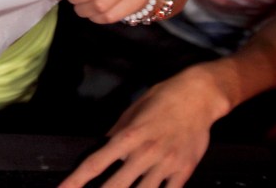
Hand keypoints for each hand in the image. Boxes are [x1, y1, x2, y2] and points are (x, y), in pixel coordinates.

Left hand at [60, 67, 225, 187]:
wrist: (199, 97)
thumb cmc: (163, 98)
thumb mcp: (133, 110)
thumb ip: (117, 132)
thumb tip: (104, 146)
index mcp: (128, 137)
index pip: (95, 163)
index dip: (76, 180)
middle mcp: (144, 154)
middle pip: (116, 186)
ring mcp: (165, 165)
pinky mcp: (184, 171)